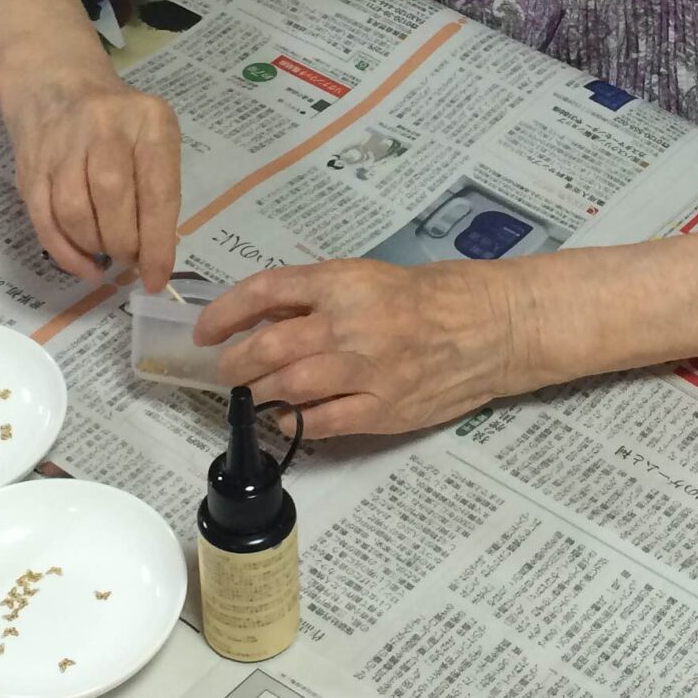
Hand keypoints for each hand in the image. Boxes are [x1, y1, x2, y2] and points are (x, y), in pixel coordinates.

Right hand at [0, 60, 182, 289]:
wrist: (54, 81)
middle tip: (129, 257)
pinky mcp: (30, 167)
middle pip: (113, 202)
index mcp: (148, 121)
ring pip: (75, 214)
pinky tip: (84, 265)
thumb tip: (155, 255)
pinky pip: (45, 220)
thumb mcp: (151, 137)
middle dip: (124, 245)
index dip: (158, 243)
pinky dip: (66, 253)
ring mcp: (62, 145)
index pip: (158, 191)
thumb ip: (157, 188)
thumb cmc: (116, 120)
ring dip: (94, 247)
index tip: (157, 278)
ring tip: (106, 252)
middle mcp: (104, 127)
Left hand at [202, 258, 533, 438]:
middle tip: (228, 370)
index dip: (224, 312)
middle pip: (268, 346)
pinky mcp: (383, 408)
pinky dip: (294, 420)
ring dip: (260, 392)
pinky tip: (286, 416)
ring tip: (254, 392)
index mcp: (342, 282)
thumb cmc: (429, 296)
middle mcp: (349, 324)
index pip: (264, 291)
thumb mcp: (368, 277)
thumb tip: (261, 318)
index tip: (205, 330)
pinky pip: (322, 421)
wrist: (491, 325)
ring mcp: (366, 369)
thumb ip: (317, 297)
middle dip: (236, 362)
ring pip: (289, 385)